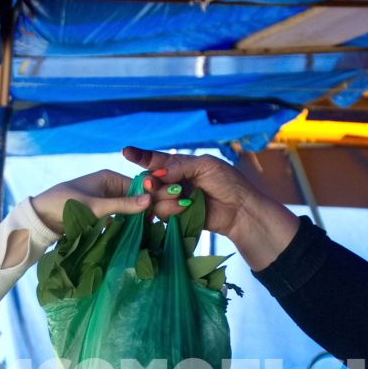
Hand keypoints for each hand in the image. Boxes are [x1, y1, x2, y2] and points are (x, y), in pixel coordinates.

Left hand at [27, 170, 150, 234]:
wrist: (40, 218)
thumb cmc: (65, 205)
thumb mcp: (96, 206)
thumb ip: (122, 205)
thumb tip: (149, 201)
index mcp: (109, 177)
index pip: (138, 185)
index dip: (151, 197)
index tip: (162, 212)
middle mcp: (109, 187)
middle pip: (135, 198)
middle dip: (146, 209)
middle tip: (160, 222)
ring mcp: (105, 201)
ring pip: (128, 209)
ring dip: (137, 219)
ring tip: (151, 230)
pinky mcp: (100, 214)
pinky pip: (119, 218)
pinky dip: (126, 225)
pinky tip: (137, 234)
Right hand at [120, 146, 301, 269]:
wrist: (241, 209)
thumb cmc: (228, 183)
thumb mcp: (206, 166)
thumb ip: (180, 166)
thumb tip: (158, 173)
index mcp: (180, 165)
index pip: (156, 160)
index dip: (141, 156)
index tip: (126, 152)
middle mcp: (174, 182)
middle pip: (149, 180)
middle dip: (150, 181)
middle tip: (152, 183)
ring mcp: (174, 200)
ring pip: (153, 198)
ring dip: (164, 197)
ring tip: (183, 197)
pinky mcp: (177, 216)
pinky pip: (162, 213)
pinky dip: (171, 209)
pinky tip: (185, 207)